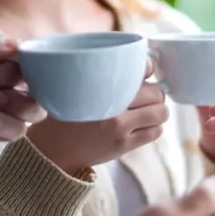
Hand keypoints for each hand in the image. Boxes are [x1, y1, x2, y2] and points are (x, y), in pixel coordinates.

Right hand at [26, 65, 167, 175]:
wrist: (53, 148)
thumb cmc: (67, 114)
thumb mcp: (78, 87)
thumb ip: (105, 75)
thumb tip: (146, 67)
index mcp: (99, 86)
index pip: (140, 70)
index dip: (147, 69)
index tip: (144, 74)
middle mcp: (112, 106)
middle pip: (156, 93)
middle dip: (154, 94)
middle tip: (144, 96)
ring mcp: (120, 128)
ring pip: (161, 112)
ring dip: (157, 111)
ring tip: (145, 111)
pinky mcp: (125, 145)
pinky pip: (156, 131)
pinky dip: (154, 126)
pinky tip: (142, 125)